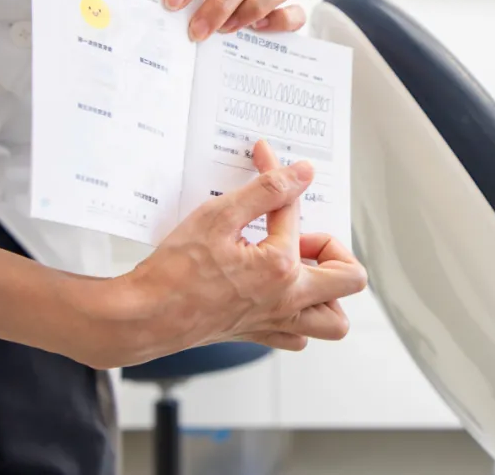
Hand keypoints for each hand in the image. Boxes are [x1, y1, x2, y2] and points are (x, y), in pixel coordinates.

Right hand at [92, 140, 366, 365]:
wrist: (144, 316)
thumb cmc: (174, 270)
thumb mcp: (219, 216)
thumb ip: (267, 191)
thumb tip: (302, 173)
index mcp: (281, 266)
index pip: (294, 209)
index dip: (281, 178)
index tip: (264, 159)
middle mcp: (288, 299)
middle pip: (350, 278)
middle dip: (336, 249)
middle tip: (303, 235)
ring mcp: (276, 322)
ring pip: (333, 320)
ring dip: (328, 291)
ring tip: (300, 267)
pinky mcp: (258, 334)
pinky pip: (300, 335)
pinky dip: (300, 315)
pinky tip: (277, 291)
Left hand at [162, 0, 304, 41]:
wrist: (197, 17)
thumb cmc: (185, 3)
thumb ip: (160, 3)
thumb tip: (147, 19)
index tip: (172, 4)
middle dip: (220, 4)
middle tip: (198, 31)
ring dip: (254, 9)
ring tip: (229, 31)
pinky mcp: (281, 9)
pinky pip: (296, 11)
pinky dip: (282, 21)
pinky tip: (259, 32)